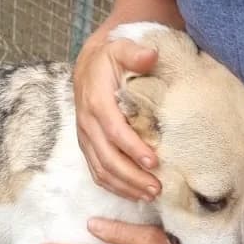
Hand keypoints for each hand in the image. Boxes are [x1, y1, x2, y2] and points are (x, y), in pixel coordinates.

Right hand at [73, 34, 160, 200]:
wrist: (88, 66)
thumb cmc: (110, 59)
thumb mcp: (121, 48)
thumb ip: (135, 53)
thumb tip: (150, 56)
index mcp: (97, 101)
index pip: (114, 130)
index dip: (132, 148)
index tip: (154, 161)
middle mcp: (88, 123)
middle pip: (108, 157)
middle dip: (132, 176)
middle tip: (157, 187)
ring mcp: (86, 138)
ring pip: (101, 169)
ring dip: (125, 186)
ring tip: (150, 194)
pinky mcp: (88, 146)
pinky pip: (97, 172)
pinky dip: (114, 186)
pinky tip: (134, 193)